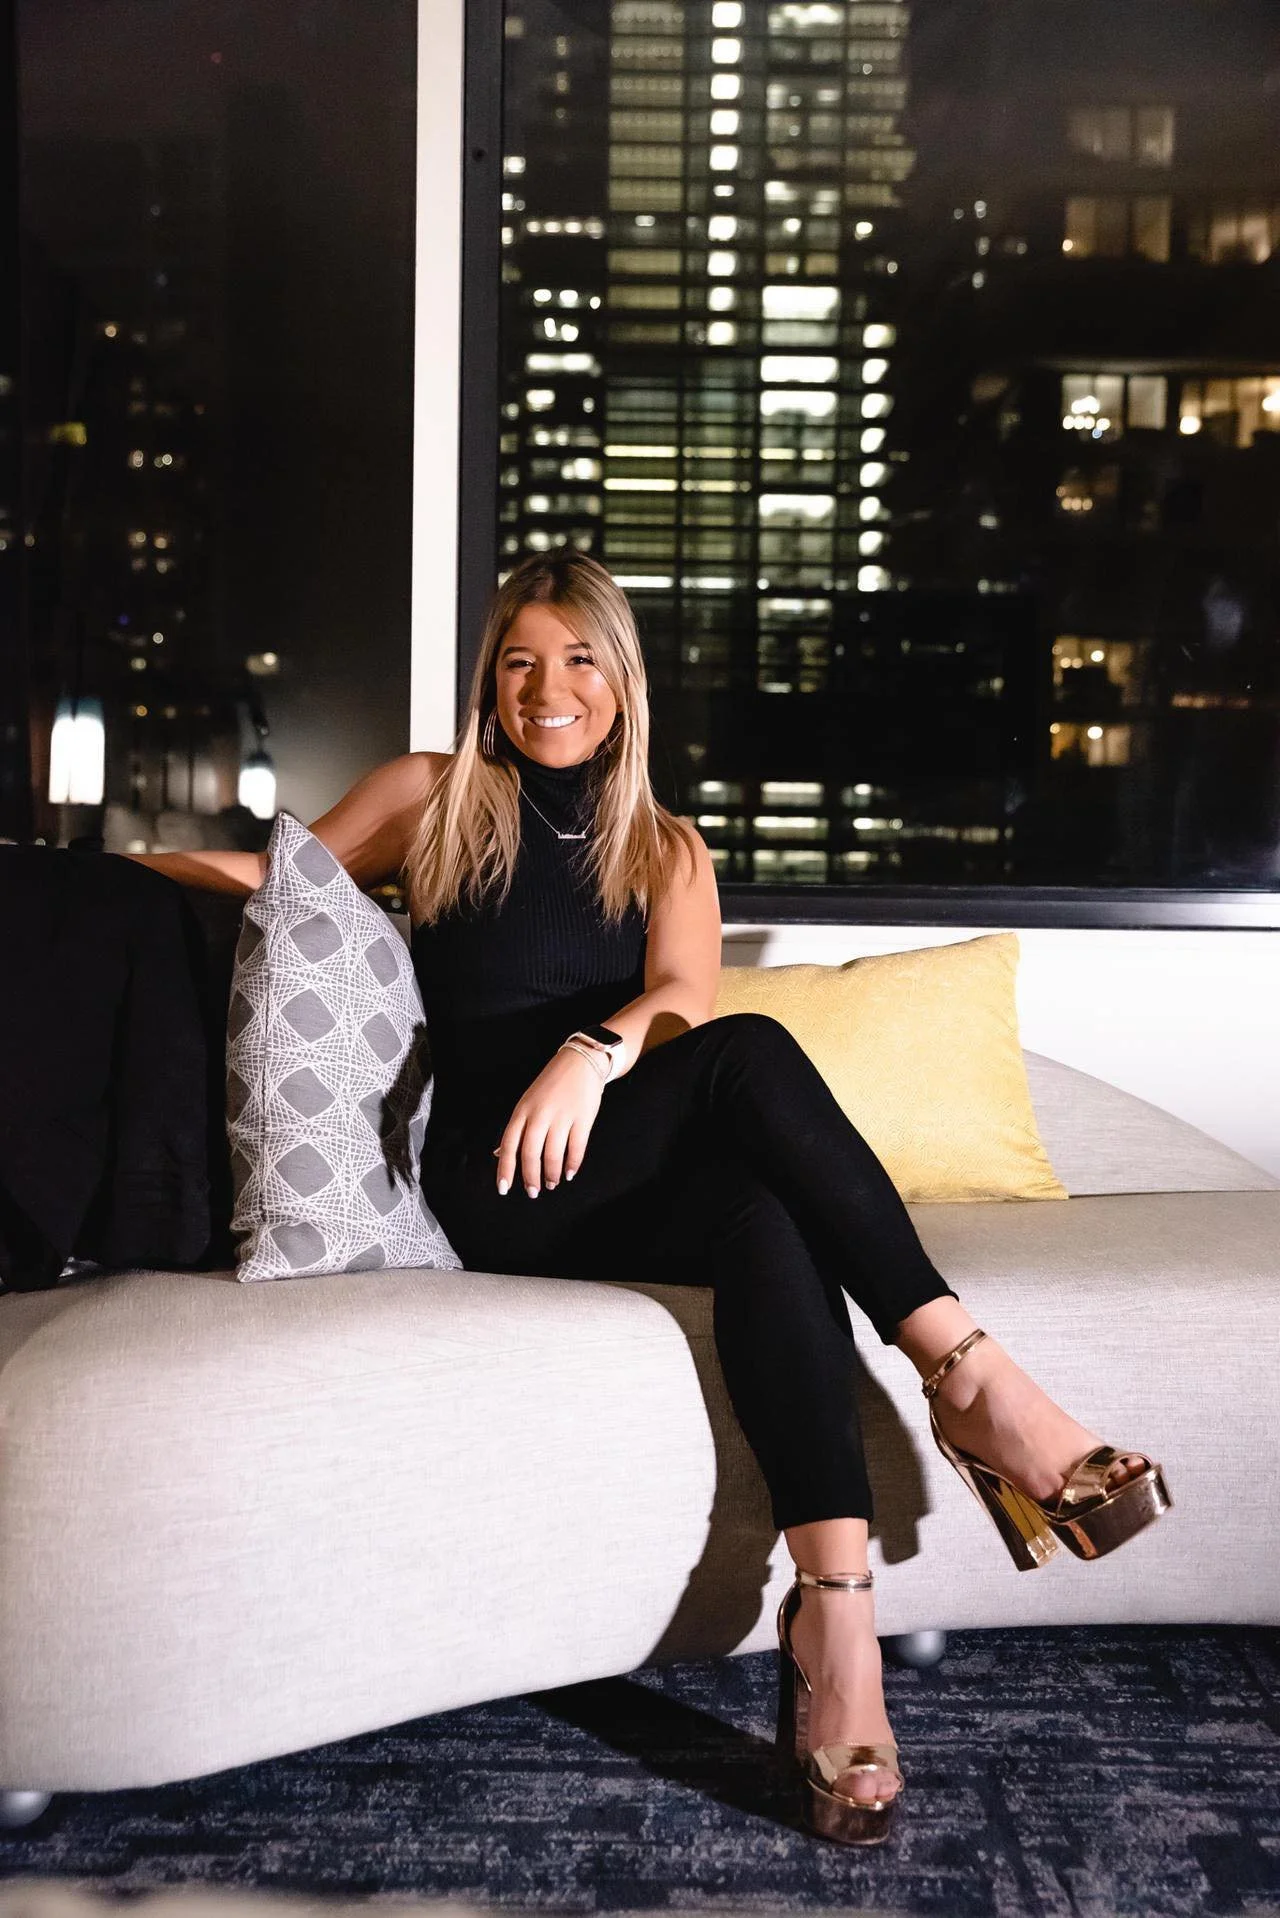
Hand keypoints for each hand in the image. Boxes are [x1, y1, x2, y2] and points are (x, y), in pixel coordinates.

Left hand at [493, 1045, 604, 1196]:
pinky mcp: (583, 1118)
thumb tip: (499, 1154)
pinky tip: (570, 1173)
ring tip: (552, 1183)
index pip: (509, 1144)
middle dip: (531, 1177)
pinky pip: (576, 1147)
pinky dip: (573, 1164)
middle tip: (533, 1192)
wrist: (580, 1062)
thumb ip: (516, 1129)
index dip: (505, 1169)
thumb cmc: (551, 1084)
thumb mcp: (527, 1103)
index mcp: (523, 1111)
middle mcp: (540, 1114)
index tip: (504, 1187)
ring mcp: (562, 1116)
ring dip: (552, 1174)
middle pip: (531, 1153)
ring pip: (553, 1154)